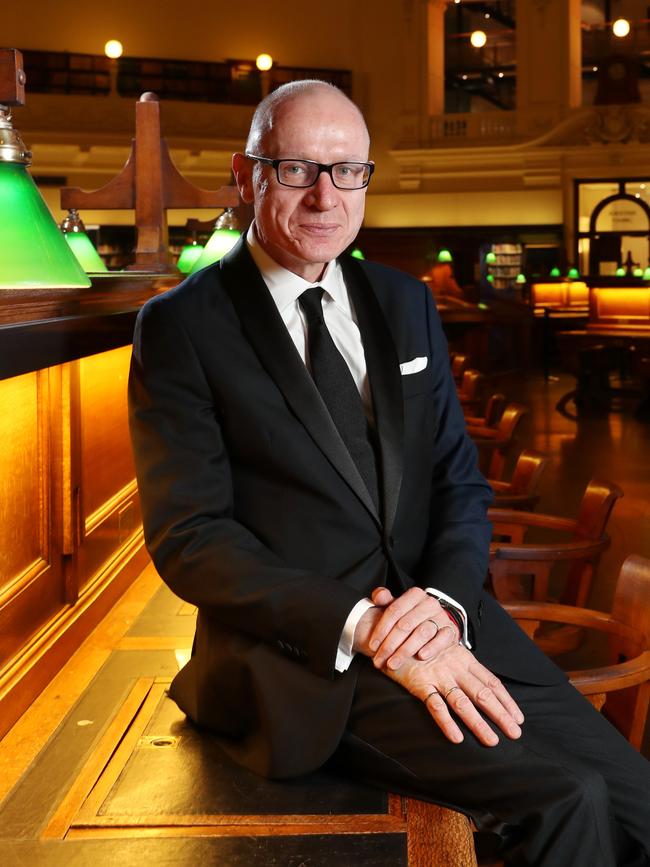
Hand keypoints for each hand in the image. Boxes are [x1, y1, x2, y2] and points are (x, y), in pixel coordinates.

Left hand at [367, 586, 459, 670]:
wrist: (436, 622)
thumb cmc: (411, 616)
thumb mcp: (398, 606)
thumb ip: (385, 599)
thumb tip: (379, 596)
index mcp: (414, 595)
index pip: (394, 610)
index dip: (381, 629)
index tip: (372, 645)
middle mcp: (428, 604)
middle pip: (406, 624)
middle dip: (390, 644)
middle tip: (380, 658)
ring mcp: (441, 617)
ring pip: (422, 632)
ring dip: (406, 650)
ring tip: (394, 663)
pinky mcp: (450, 630)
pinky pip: (442, 639)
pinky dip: (431, 648)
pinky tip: (420, 656)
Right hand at [383, 643, 524, 746]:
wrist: (392, 632)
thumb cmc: (421, 644)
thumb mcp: (447, 650)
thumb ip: (462, 665)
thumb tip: (481, 684)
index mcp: (464, 659)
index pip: (491, 681)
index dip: (506, 700)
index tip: (518, 718)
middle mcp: (455, 668)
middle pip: (482, 694)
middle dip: (500, 714)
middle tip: (515, 733)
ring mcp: (438, 675)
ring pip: (462, 702)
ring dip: (478, 723)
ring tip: (492, 741)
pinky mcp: (420, 683)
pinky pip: (435, 705)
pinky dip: (446, 722)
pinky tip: (456, 737)